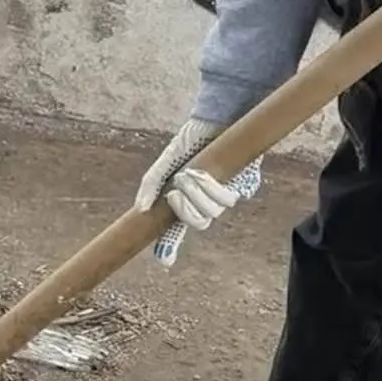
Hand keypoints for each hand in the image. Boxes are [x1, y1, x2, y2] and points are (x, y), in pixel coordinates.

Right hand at [136, 117, 262, 265]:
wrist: (218, 118)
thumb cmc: (192, 139)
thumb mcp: (167, 161)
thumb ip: (151, 184)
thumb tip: (139, 210)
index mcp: (185, 198)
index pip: (176, 228)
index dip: (170, 246)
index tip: (164, 261)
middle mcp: (205, 201)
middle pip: (197, 222)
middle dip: (186, 206)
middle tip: (179, 186)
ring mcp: (223, 195)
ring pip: (212, 213)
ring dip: (199, 192)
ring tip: (194, 172)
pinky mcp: (241, 186)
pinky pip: (228, 201)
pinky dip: (214, 188)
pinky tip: (208, 173)